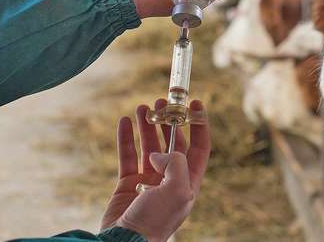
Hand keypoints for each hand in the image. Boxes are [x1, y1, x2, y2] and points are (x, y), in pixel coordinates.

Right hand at [101, 99, 210, 241]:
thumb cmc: (156, 221)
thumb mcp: (177, 189)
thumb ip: (176, 163)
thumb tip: (158, 152)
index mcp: (188, 182)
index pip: (199, 147)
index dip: (199, 124)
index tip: (195, 102)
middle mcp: (170, 180)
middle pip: (173, 143)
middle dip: (169, 121)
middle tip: (163, 101)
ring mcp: (149, 181)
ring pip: (149, 146)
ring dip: (147, 125)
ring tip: (143, 107)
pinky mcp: (127, 185)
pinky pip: (127, 155)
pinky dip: (125, 138)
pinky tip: (124, 121)